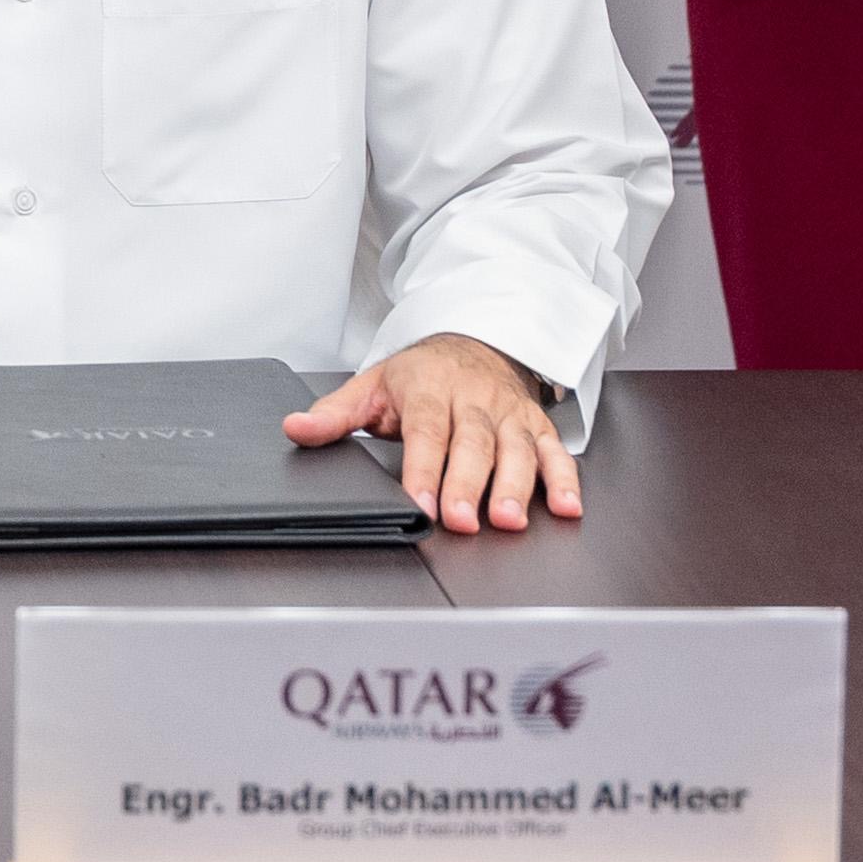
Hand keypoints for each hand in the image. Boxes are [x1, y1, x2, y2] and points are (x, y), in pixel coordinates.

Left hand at [286, 334, 579, 534]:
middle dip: (468, 482)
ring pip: (517, 449)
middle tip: (461, 519)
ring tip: (509, 519)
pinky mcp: (538, 425)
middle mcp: (473, 399)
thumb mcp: (372, 386)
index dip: (423, 467)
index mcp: (428, 388)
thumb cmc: (420, 374)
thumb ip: (335, 414)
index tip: (418, 501)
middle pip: (472, 442)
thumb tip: (296, 429)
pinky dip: (565, 479)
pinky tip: (566, 507)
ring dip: (517, 485)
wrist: (474, 342)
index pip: (425, 430)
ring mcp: (509, 413)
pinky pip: (556, 451)